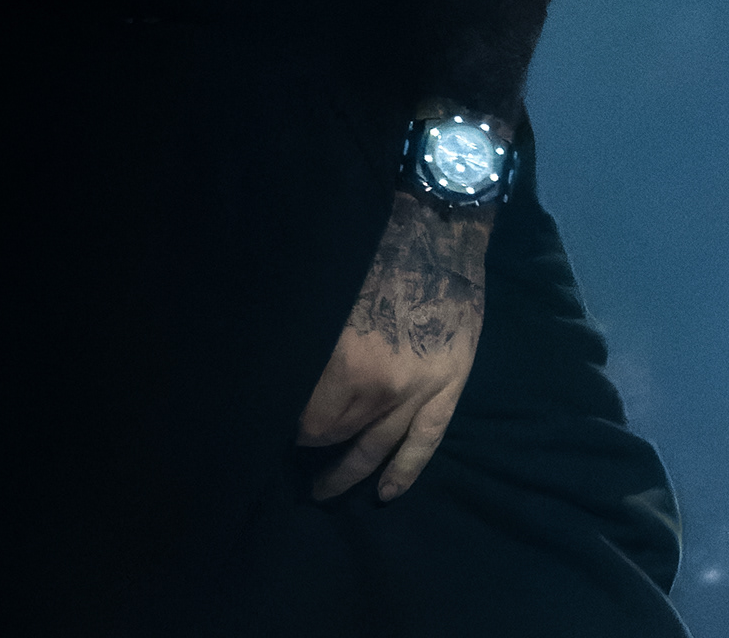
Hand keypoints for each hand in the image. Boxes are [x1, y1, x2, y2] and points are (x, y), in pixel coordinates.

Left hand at [297, 191, 489, 502]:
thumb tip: (284, 382)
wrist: (439, 234)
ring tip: (326, 489)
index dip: (294, 429)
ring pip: (376, 447)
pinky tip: (386, 494)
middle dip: (317, 445)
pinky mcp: (447, 389)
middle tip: (300, 449)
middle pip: (340, 434)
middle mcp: (380, 386)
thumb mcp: (331, 299)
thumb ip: (313, 346)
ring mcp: (417, 392)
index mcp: (345, 360)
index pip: (310, 420)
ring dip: (349, 471)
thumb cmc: (378, 255)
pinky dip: (404, 473)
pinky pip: (425, 444)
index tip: (281, 426)